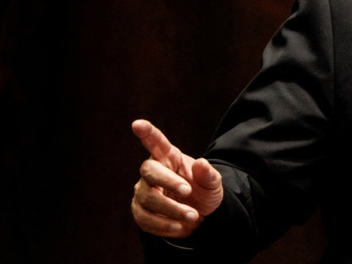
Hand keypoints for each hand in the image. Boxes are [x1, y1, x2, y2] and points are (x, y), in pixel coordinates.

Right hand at [131, 119, 223, 237]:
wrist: (199, 218)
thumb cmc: (203, 193)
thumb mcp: (214, 184)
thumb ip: (209, 174)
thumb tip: (201, 163)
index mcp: (169, 157)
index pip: (156, 142)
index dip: (147, 133)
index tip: (137, 124)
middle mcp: (153, 171)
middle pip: (149, 171)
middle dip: (168, 181)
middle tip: (188, 192)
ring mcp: (143, 191)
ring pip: (147, 198)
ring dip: (171, 209)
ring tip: (193, 216)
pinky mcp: (140, 211)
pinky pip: (145, 219)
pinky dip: (164, 225)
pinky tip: (180, 227)